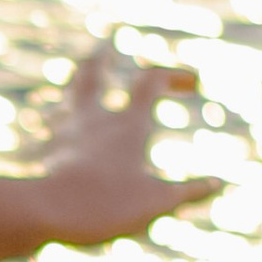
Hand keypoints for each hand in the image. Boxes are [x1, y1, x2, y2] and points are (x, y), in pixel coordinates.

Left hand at [29, 47, 221, 248]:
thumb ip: (189, 192)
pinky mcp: (43, 158)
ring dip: (77, 87)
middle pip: (93, 77)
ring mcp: (64, 137)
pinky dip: (60, 124)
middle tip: (103, 48)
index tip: (193, 83)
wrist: (46, 214)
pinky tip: (57, 129)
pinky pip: (52, 132)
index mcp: (127, 126)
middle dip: (101, 61)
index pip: (152, 82)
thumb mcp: (157, 202)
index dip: (173, 76)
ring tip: (79, 85)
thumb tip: (217, 185)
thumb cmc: (105, 205)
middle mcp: (93, 123)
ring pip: (69, 100)